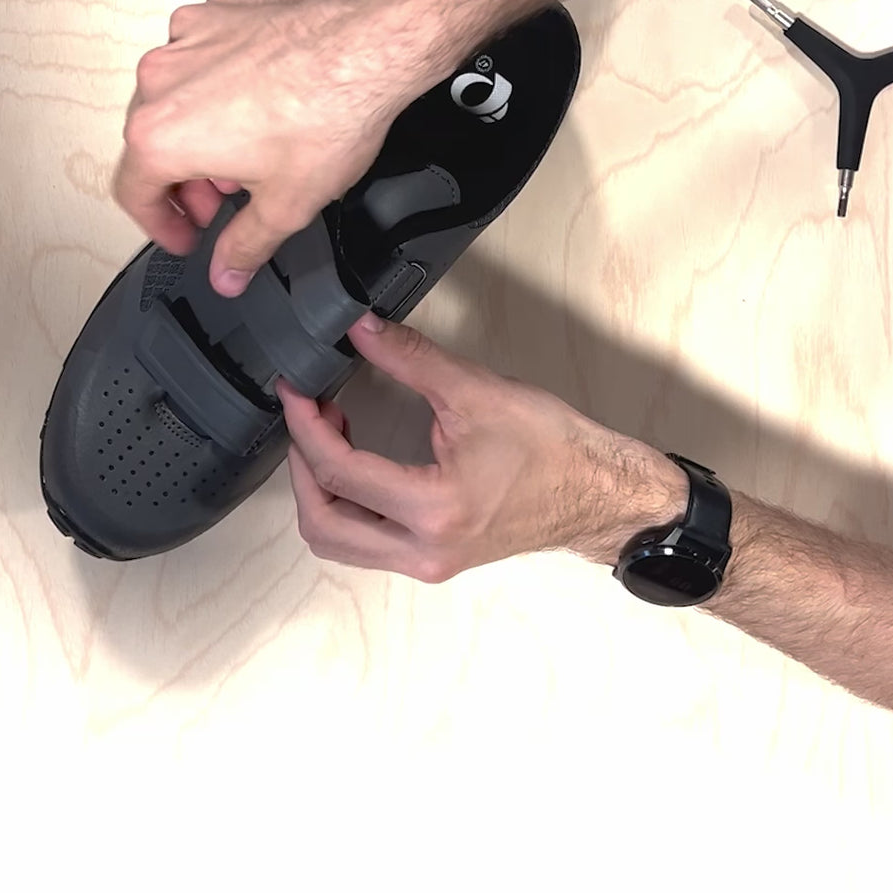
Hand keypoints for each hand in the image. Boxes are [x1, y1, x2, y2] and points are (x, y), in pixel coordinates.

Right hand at [111, 0, 432, 296]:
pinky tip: (262, 96)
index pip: (134, 193)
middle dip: (187, 180)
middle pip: (152, 142)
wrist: (370, 40)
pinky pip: (206, 52)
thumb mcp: (286, 204)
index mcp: (162, 134)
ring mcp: (188, 36)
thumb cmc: (329, 111)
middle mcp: (162, 79)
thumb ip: (245, 246)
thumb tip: (228, 271)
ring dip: (201, 128)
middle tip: (224, 200)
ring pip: (177, 93)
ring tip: (248, 146)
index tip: (185, 235)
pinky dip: (222, 80)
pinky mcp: (219, 8)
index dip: (161, 225)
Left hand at [278, 313, 677, 581]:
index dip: (305, 426)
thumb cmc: (552, 448)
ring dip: (320, 492)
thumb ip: (410, 359)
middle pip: (323, 524)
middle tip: (306, 417)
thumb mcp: (478, 392)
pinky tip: (359, 463)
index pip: (341, 473)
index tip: (294, 391)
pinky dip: (346, 506)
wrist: (598, 492)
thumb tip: (361, 329)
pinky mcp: (432, 559)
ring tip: (332, 437)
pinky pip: (365, 544)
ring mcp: (427, 562)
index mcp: (434, 509)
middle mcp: (422, 550)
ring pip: (339, 543)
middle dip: (302, 467)